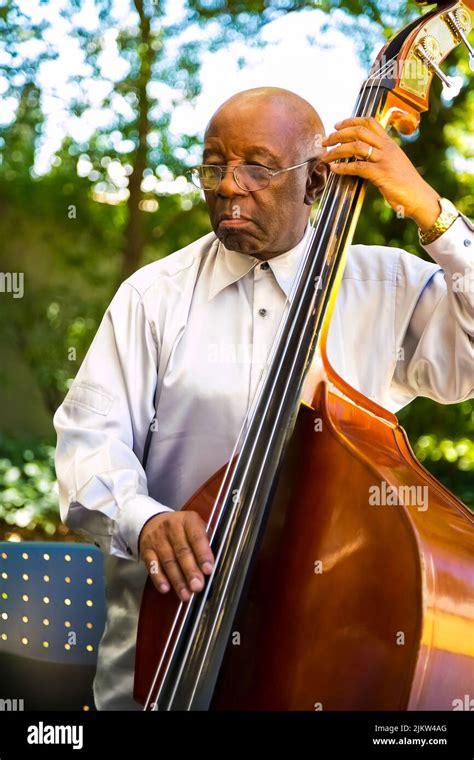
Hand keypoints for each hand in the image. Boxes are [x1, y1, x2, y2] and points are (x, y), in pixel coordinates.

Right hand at [139, 510, 214, 601]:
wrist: (154, 522)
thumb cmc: (183, 529)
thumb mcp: (196, 528)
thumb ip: (205, 543)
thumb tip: (212, 565)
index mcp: (188, 520)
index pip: (197, 537)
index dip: (202, 554)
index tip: (208, 570)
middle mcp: (172, 527)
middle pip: (182, 551)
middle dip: (190, 571)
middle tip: (198, 586)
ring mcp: (157, 538)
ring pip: (168, 561)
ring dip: (178, 580)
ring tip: (186, 594)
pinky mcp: (146, 549)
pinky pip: (152, 565)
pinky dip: (159, 578)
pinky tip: (166, 588)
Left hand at [321, 116, 439, 231]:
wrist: (420, 198)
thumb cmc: (406, 184)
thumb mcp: (394, 164)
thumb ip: (380, 157)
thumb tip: (362, 156)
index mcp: (390, 143)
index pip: (370, 122)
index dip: (351, 121)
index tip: (337, 125)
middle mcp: (387, 148)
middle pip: (359, 131)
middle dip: (338, 134)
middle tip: (324, 141)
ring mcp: (384, 160)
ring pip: (356, 147)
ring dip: (336, 150)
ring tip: (325, 156)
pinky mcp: (381, 174)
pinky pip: (358, 167)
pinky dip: (343, 167)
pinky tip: (334, 169)